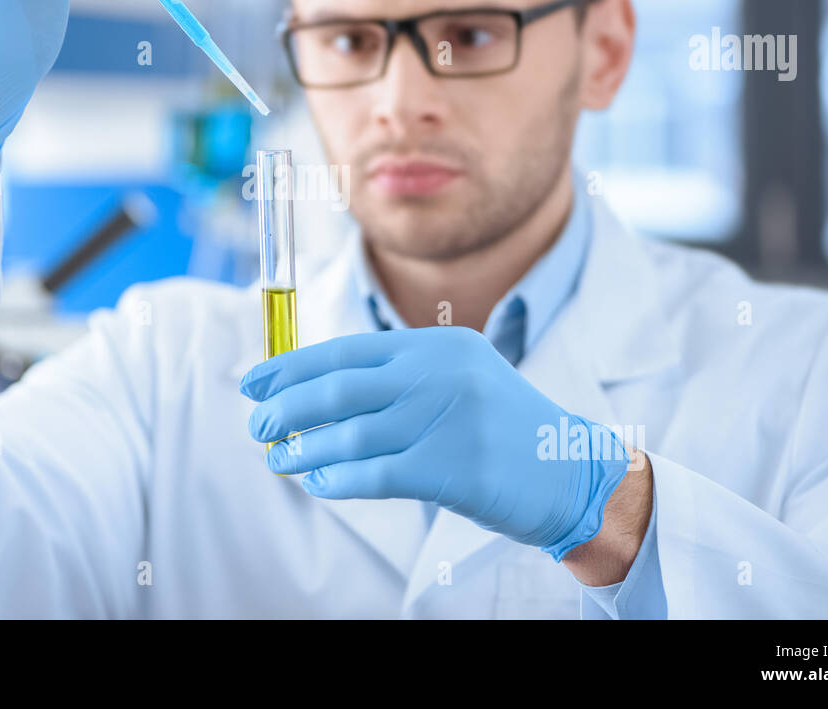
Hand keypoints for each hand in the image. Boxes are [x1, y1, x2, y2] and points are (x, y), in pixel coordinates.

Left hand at [240, 326, 630, 560]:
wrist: (571, 472)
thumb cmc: (502, 431)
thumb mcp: (459, 380)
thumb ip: (400, 379)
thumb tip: (315, 392)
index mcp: (437, 345)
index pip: (348, 350)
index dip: (293, 367)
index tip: (255, 382)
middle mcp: (439, 373)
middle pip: (339, 388)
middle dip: (287, 407)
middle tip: (257, 424)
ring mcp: (447, 419)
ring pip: (350, 433)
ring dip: (304, 448)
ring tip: (279, 459)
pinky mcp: (453, 468)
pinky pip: (375, 473)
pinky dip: (337, 478)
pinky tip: (317, 482)